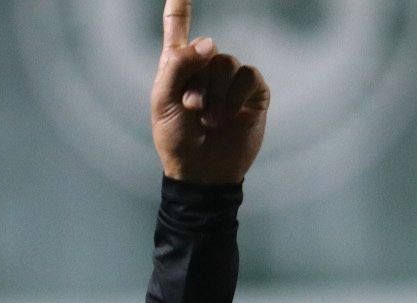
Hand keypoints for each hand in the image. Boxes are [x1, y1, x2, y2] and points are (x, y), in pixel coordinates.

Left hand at [150, 0, 269, 184]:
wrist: (201, 171)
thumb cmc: (176, 139)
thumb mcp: (162, 102)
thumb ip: (177, 66)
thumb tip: (209, 42)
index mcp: (178, 69)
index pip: (177, 31)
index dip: (178, 10)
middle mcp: (205, 70)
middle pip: (207, 50)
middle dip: (196, 82)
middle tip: (190, 110)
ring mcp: (231, 81)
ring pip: (227, 63)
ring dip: (214, 94)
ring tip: (208, 120)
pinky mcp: (253, 93)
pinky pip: (248, 76)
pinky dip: (234, 97)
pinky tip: (227, 118)